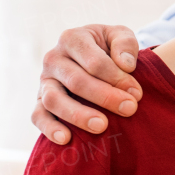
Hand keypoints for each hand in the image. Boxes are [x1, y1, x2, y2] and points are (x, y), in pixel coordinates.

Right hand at [33, 24, 142, 144]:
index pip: (94, 61)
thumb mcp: (120, 36)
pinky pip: (38, 116)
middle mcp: (53, 59)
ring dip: (78, 115)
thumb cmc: (108, 48)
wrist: (92, 58)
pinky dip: (49, 128)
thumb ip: (125, 43)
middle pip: (76, 81)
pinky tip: (66, 139)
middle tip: (129, 109)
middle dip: (105, 97)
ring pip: (54, 100)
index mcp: (72, 39)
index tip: (137, 93)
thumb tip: (126, 65)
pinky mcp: (39, 102)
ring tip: (101, 126)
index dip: (117, 78)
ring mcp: (44, 82)